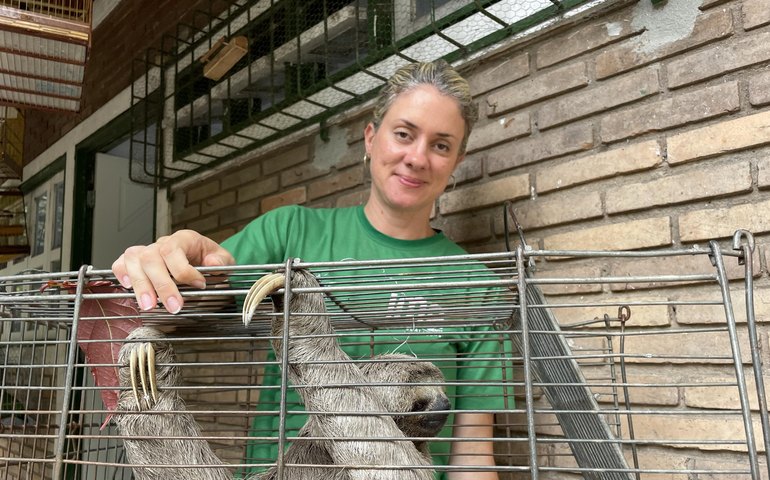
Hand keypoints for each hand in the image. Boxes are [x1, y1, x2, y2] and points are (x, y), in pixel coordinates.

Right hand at [112, 229, 234, 313]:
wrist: (201, 259)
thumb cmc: (209, 259)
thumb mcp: (223, 259)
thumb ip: (222, 261)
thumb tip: (213, 263)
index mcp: (184, 239)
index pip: (174, 250)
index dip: (184, 270)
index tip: (198, 286)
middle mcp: (162, 243)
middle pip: (151, 258)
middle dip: (162, 285)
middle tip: (173, 307)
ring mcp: (147, 251)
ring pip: (134, 260)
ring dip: (141, 285)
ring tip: (149, 306)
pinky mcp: (136, 262)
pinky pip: (121, 263)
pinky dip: (122, 274)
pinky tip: (129, 288)